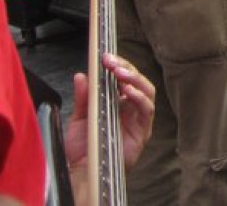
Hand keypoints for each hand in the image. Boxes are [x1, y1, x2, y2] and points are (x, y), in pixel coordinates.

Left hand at [66, 53, 154, 173]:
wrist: (84, 170)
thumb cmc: (84, 146)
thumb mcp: (79, 118)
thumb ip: (83, 97)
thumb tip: (81, 75)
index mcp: (118, 101)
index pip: (125, 77)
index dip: (119, 65)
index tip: (105, 56)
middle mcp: (131, 106)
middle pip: (137, 80)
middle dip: (126, 68)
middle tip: (111, 62)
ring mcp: (139, 117)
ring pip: (147, 90)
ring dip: (135, 79)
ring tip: (120, 73)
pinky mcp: (144, 130)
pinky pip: (147, 110)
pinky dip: (140, 98)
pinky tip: (128, 92)